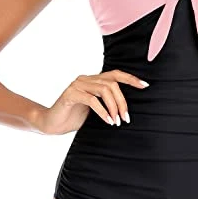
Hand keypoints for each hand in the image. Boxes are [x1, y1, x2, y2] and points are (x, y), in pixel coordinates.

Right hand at [33, 69, 148, 133]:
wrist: (52, 124)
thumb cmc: (74, 117)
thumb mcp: (96, 109)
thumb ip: (107, 103)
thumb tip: (128, 109)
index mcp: (93, 80)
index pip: (115, 74)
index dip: (131, 78)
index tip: (145, 85)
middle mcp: (86, 79)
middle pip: (112, 84)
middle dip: (122, 101)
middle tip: (126, 118)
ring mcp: (77, 85)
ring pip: (104, 89)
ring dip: (114, 107)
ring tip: (117, 121)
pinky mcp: (70, 94)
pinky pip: (92, 100)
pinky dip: (103, 112)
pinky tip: (108, 121)